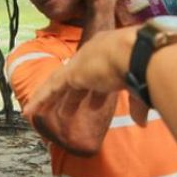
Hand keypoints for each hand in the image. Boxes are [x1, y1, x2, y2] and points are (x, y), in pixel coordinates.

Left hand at [23, 27, 137, 119]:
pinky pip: (51, 89)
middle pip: (79, 79)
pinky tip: (29, 112)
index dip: (97, 90)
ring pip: (60, 83)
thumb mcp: (142, 87)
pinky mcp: (72, 74)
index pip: (101, 73)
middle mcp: (95, 55)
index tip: (96, 101)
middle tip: (68, 108)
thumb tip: (141, 124)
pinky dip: (40, 101)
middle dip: (73, 95)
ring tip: (40, 111)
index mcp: (113, 53)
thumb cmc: (147, 66)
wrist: (138, 52)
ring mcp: (82, 64)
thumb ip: (139, 105)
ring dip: (51, 99)